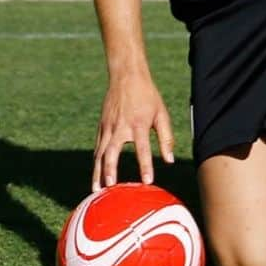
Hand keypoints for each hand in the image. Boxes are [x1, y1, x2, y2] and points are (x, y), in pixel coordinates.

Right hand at [92, 70, 174, 190]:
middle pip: (112, 152)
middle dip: (110, 170)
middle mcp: (120, 127)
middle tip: (109, 188)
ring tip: (96, 189)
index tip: (147, 181)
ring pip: (100, 152)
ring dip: (97, 171)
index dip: (145, 165)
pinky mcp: (102, 126)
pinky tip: (96, 174)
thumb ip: (166, 138)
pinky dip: (96, 161)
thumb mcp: (161, 114)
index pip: (142, 148)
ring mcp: (108, 126)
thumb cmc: (147, 96)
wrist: (126, 75)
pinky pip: (98, 146)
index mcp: (138, 124)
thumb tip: (169, 161)